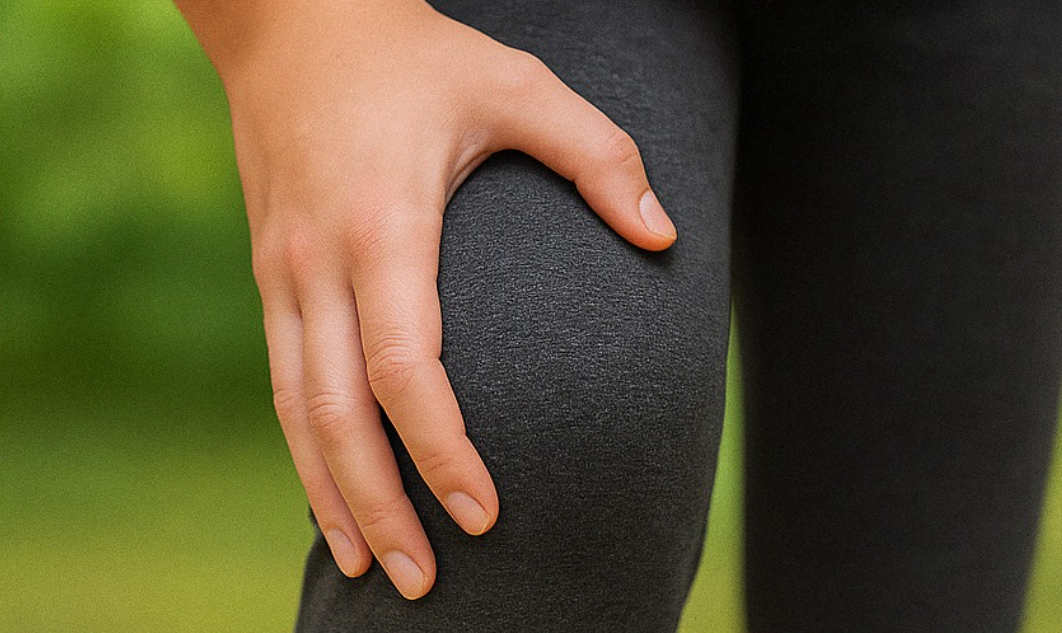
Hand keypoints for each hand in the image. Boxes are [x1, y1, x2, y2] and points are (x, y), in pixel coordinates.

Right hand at [188, 0, 676, 599]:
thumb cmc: (415, 56)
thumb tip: (663, 234)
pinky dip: (306, 450)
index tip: (485, 513)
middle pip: (338, 415)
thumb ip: (598, 153)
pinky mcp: (270, 277)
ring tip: (367, 567)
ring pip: (296, 411)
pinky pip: (282, 382)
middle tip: (421, 584)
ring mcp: (282, 274)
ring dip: (329, 495)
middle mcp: (320, 264)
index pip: (408, 367)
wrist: (293, 26)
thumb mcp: (515, 84)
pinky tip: (329, 492)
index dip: (442, 450)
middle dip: (379, 507)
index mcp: (385, 226)